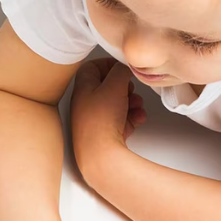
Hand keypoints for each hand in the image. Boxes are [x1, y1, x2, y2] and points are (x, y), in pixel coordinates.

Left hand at [70, 58, 144, 183]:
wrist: (101, 156)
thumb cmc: (101, 121)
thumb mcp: (115, 85)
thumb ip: (121, 70)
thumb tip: (125, 67)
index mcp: (82, 88)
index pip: (92, 67)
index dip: (109, 64)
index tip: (122, 68)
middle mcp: (86, 104)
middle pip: (108, 87)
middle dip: (125, 87)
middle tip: (130, 89)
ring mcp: (94, 119)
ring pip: (117, 104)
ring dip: (131, 102)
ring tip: (137, 106)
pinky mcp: (104, 134)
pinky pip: (120, 120)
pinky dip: (130, 118)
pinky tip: (137, 119)